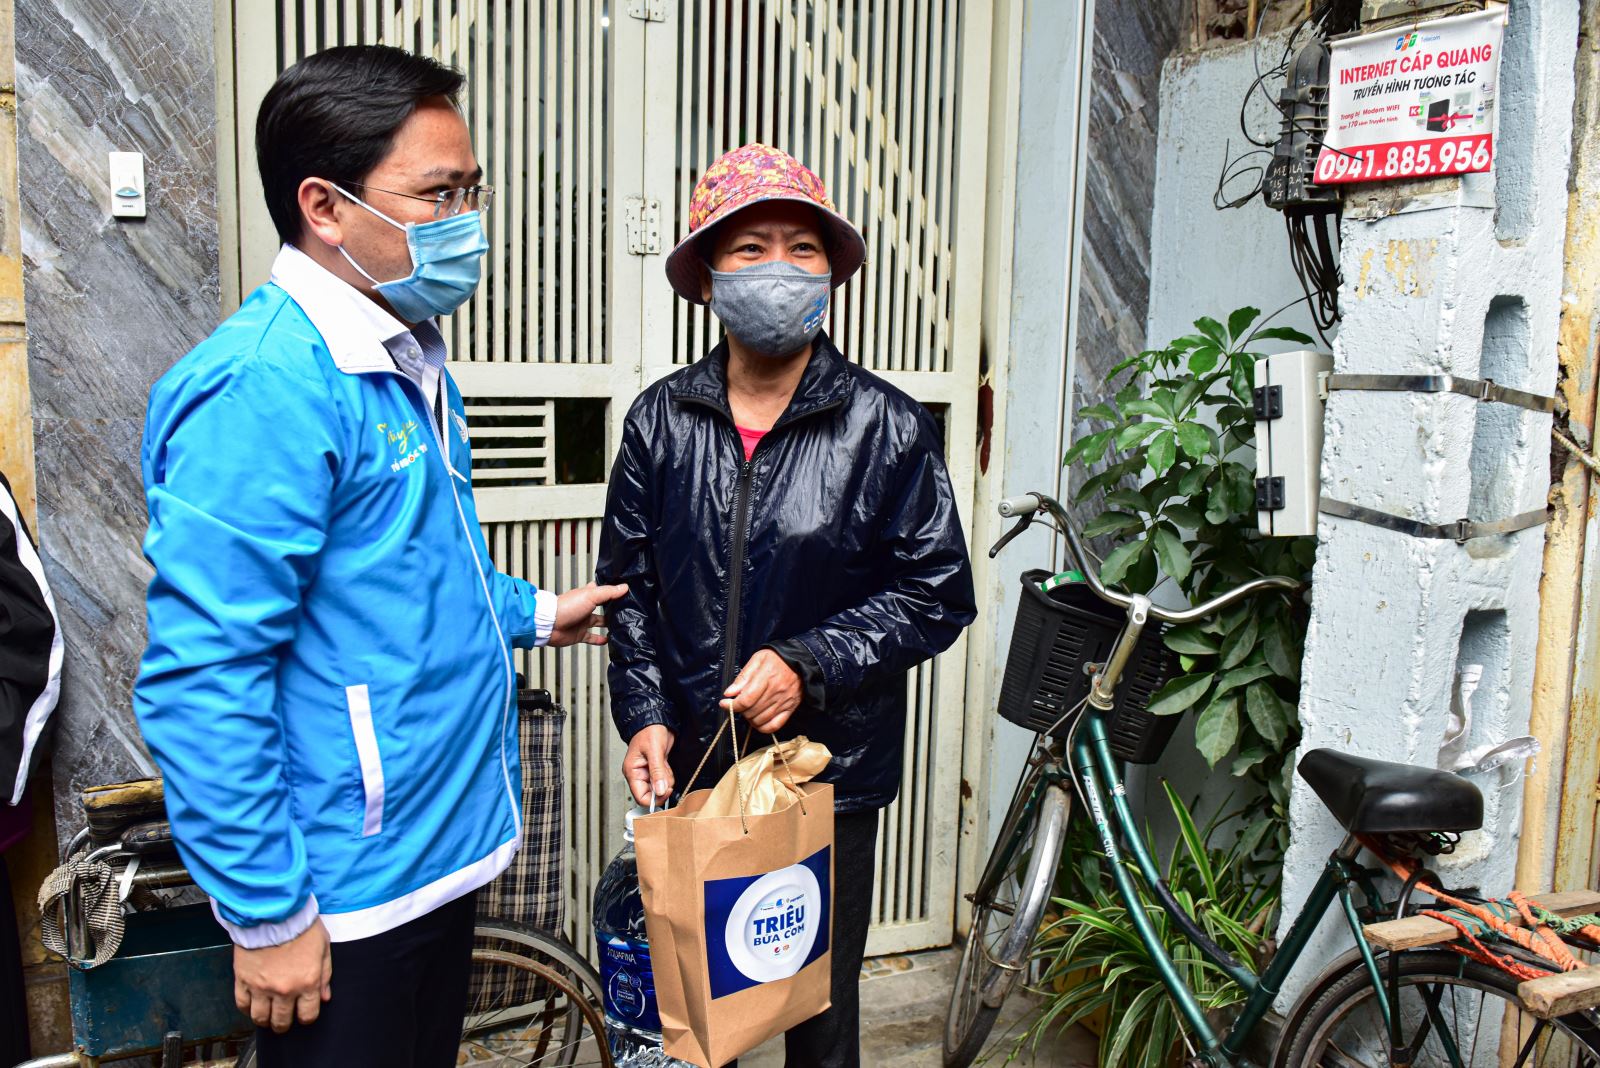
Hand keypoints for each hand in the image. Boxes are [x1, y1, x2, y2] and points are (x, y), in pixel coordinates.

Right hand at [233, 918, 331, 1032]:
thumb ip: (325, 974)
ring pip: (260, 1017)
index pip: (307, 1015)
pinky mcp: (243, 979)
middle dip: (284, 1024)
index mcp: (307, 982)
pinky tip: (251, 1006)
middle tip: (283, 1021)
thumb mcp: (323, 947)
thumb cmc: (301, 926)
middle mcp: (284, 989)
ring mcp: (261, 987)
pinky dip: (246, 1009)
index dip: (306, 1017)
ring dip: (265, 1020)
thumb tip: (325, 997)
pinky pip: (242, 1004)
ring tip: (267, 1017)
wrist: (274, 912)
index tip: (303, 1014)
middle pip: (282, 1021)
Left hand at [548, 582, 628, 646]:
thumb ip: (608, 592)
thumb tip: (624, 587)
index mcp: (587, 595)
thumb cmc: (566, 607)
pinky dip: (600, 640)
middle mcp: (585, 608)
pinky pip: (592, 637)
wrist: (550, 624)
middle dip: (612, 608)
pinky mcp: (579, 634)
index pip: (601, 590)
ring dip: (609, 624)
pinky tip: (608, 640)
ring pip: (599, 622)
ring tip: (621, 625)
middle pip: (602, 607)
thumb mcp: (591, 595)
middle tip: (626, 609)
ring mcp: (582, 622)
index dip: (611, 590)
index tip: (623, 591)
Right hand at [623, 724, 675, 805]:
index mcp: (632, 771)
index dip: (654, 798)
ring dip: (667, 779)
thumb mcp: (654, 751)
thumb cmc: (649, 730)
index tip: (665, 791)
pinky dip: (669, 774)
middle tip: (666, 774)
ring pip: (660, 787)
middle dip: (662, 786)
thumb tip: (660, 791)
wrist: (658, 720)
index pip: (640, 796)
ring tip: (665, 764)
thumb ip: (657, 772)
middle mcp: (639, 774)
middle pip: (652, 793)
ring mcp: (648, 772)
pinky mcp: (657, 769)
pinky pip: (665, 779)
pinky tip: (666, 763)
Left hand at [722, 650, 801, 734]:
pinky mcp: (790, 708)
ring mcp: (784, 702)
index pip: (746, 700)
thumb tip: (729, 693)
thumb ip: (743, 677)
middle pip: (752, 712)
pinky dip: (763, 727)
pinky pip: (775, 726)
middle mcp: (776, 692)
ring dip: (749, 718)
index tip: (724, 703)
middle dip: (740, 710)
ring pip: (761, 720)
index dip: (732, 705)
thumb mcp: (757, 660)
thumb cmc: (777, 658)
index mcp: (766, 678)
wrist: (800, 660)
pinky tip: (757, 721)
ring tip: (747, 710)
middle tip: (738, 704)